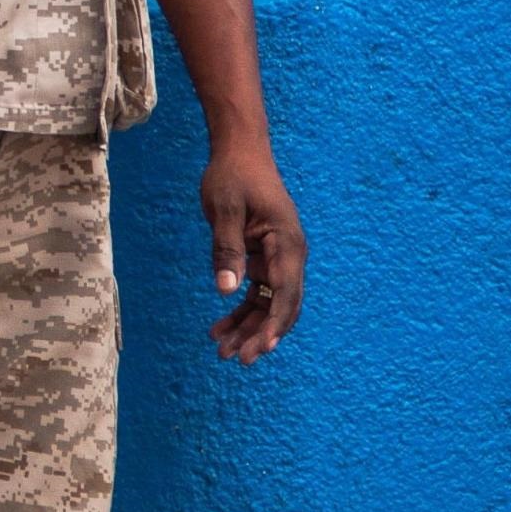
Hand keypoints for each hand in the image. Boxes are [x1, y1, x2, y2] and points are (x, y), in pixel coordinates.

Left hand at [201, 132, 302, 362]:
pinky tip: (220, 328)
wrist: (239, 152)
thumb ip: (226, 249)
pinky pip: (257, 292)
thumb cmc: (232, 176)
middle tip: (236, 359)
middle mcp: (289, 256)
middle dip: (260, 335)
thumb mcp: (223, 209)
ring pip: (267, 304)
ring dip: (248, 328)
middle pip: (280, 306)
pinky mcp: (264, 259)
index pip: (285, 293)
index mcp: (287, 244)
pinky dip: (241, 311)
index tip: (261, 348)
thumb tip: (227, 290)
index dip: (274, 324)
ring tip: (222, 351)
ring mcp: (278, 259)